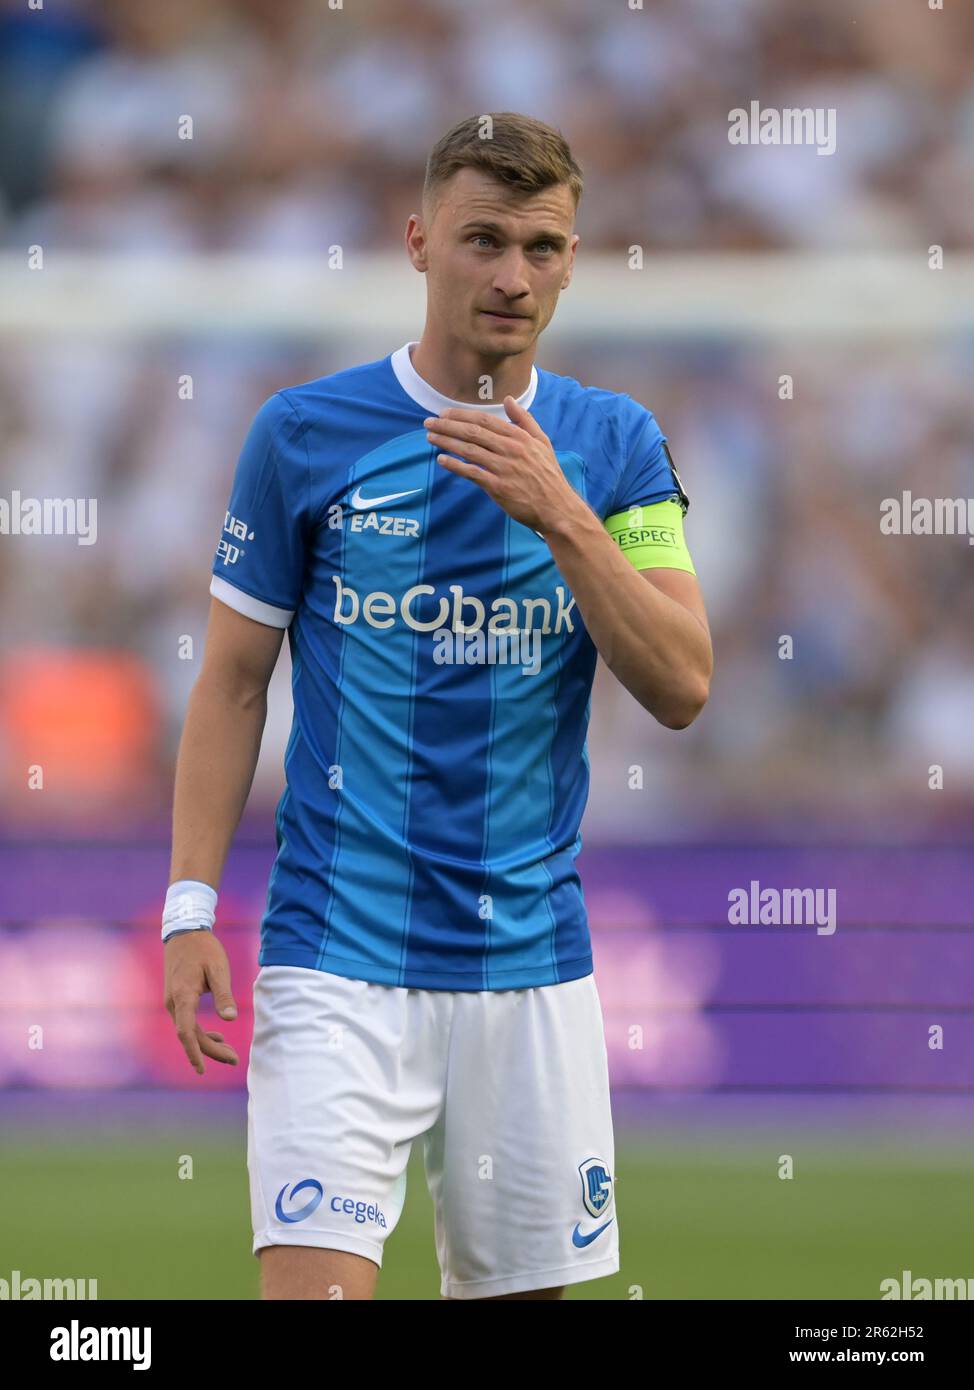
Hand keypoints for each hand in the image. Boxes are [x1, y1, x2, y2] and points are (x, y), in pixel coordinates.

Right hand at [164, 930, 238, 1074]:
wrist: (184, 933)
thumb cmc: (204, 949)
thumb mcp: (218, 969)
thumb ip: (223, 994)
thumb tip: (230, 1019)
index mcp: (183, 997)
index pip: (187, 1032)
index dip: (195, 1052)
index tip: (203, 1070)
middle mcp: (174, 1003)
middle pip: (190, 1036)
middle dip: (211, 1050)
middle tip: (234, 1059)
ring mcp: (174, 1002)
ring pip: (189, 1031)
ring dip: (207, 1043)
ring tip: (229, 1052)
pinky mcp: (177, 999)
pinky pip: (187, 1023)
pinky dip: (201, 1033)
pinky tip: (217, 1035)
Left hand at [425, 397, 583, 533]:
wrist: (557, 507)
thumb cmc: (548, 476)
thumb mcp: (543, 442)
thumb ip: (525, 420)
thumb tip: (508, 400)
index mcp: (520, 437)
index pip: (485, 420)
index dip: (462, 415)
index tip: (444, 414)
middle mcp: (511, 449)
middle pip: (473, 432)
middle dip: (447, 426)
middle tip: (429, 423)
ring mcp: (504, 468)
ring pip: (469, 450)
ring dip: (446, 442)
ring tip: (430, 438)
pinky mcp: (499, 487)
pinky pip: (472, 473)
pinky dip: (455, 465)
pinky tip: (441, 460)